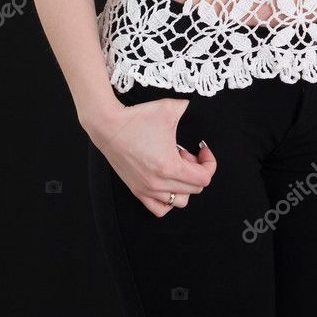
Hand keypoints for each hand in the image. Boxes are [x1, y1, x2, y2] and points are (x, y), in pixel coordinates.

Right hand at [87, 97, 217, 216]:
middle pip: (194, 189)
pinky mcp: (137, 190)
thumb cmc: (137, 118)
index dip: (209, 163)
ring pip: (179, 201)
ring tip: (176, 165)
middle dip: (196, 170)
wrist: (107, 125)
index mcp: (169, 167)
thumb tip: (199, 108)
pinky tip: (167, 180)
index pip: (203, 179)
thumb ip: (189, 108)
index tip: (202, 149)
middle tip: (187, 152)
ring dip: (184, 185)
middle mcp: (158, 184)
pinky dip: (169, 199)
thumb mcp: (170, 108)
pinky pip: (160, 209)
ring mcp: (147, 189)